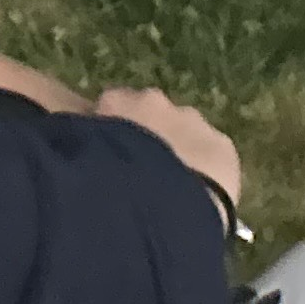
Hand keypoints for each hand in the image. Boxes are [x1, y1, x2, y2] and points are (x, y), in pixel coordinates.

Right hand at [93, 87, 242, 218]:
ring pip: (182, 130)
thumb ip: (88, 150)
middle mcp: (153, 100)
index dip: (109, 132)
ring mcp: (191, 119)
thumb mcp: (82, 163)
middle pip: (148, 114)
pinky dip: (204, 165)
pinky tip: (198, 192)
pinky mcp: (222, 143)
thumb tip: (86, 156)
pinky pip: (211, 151)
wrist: (161, 203)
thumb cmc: (106, 183)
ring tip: (169, 185)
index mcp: (114, 100)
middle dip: (145, 135)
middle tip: (139, 172)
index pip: (110, 107)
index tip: (109, 157)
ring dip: (176, 148)